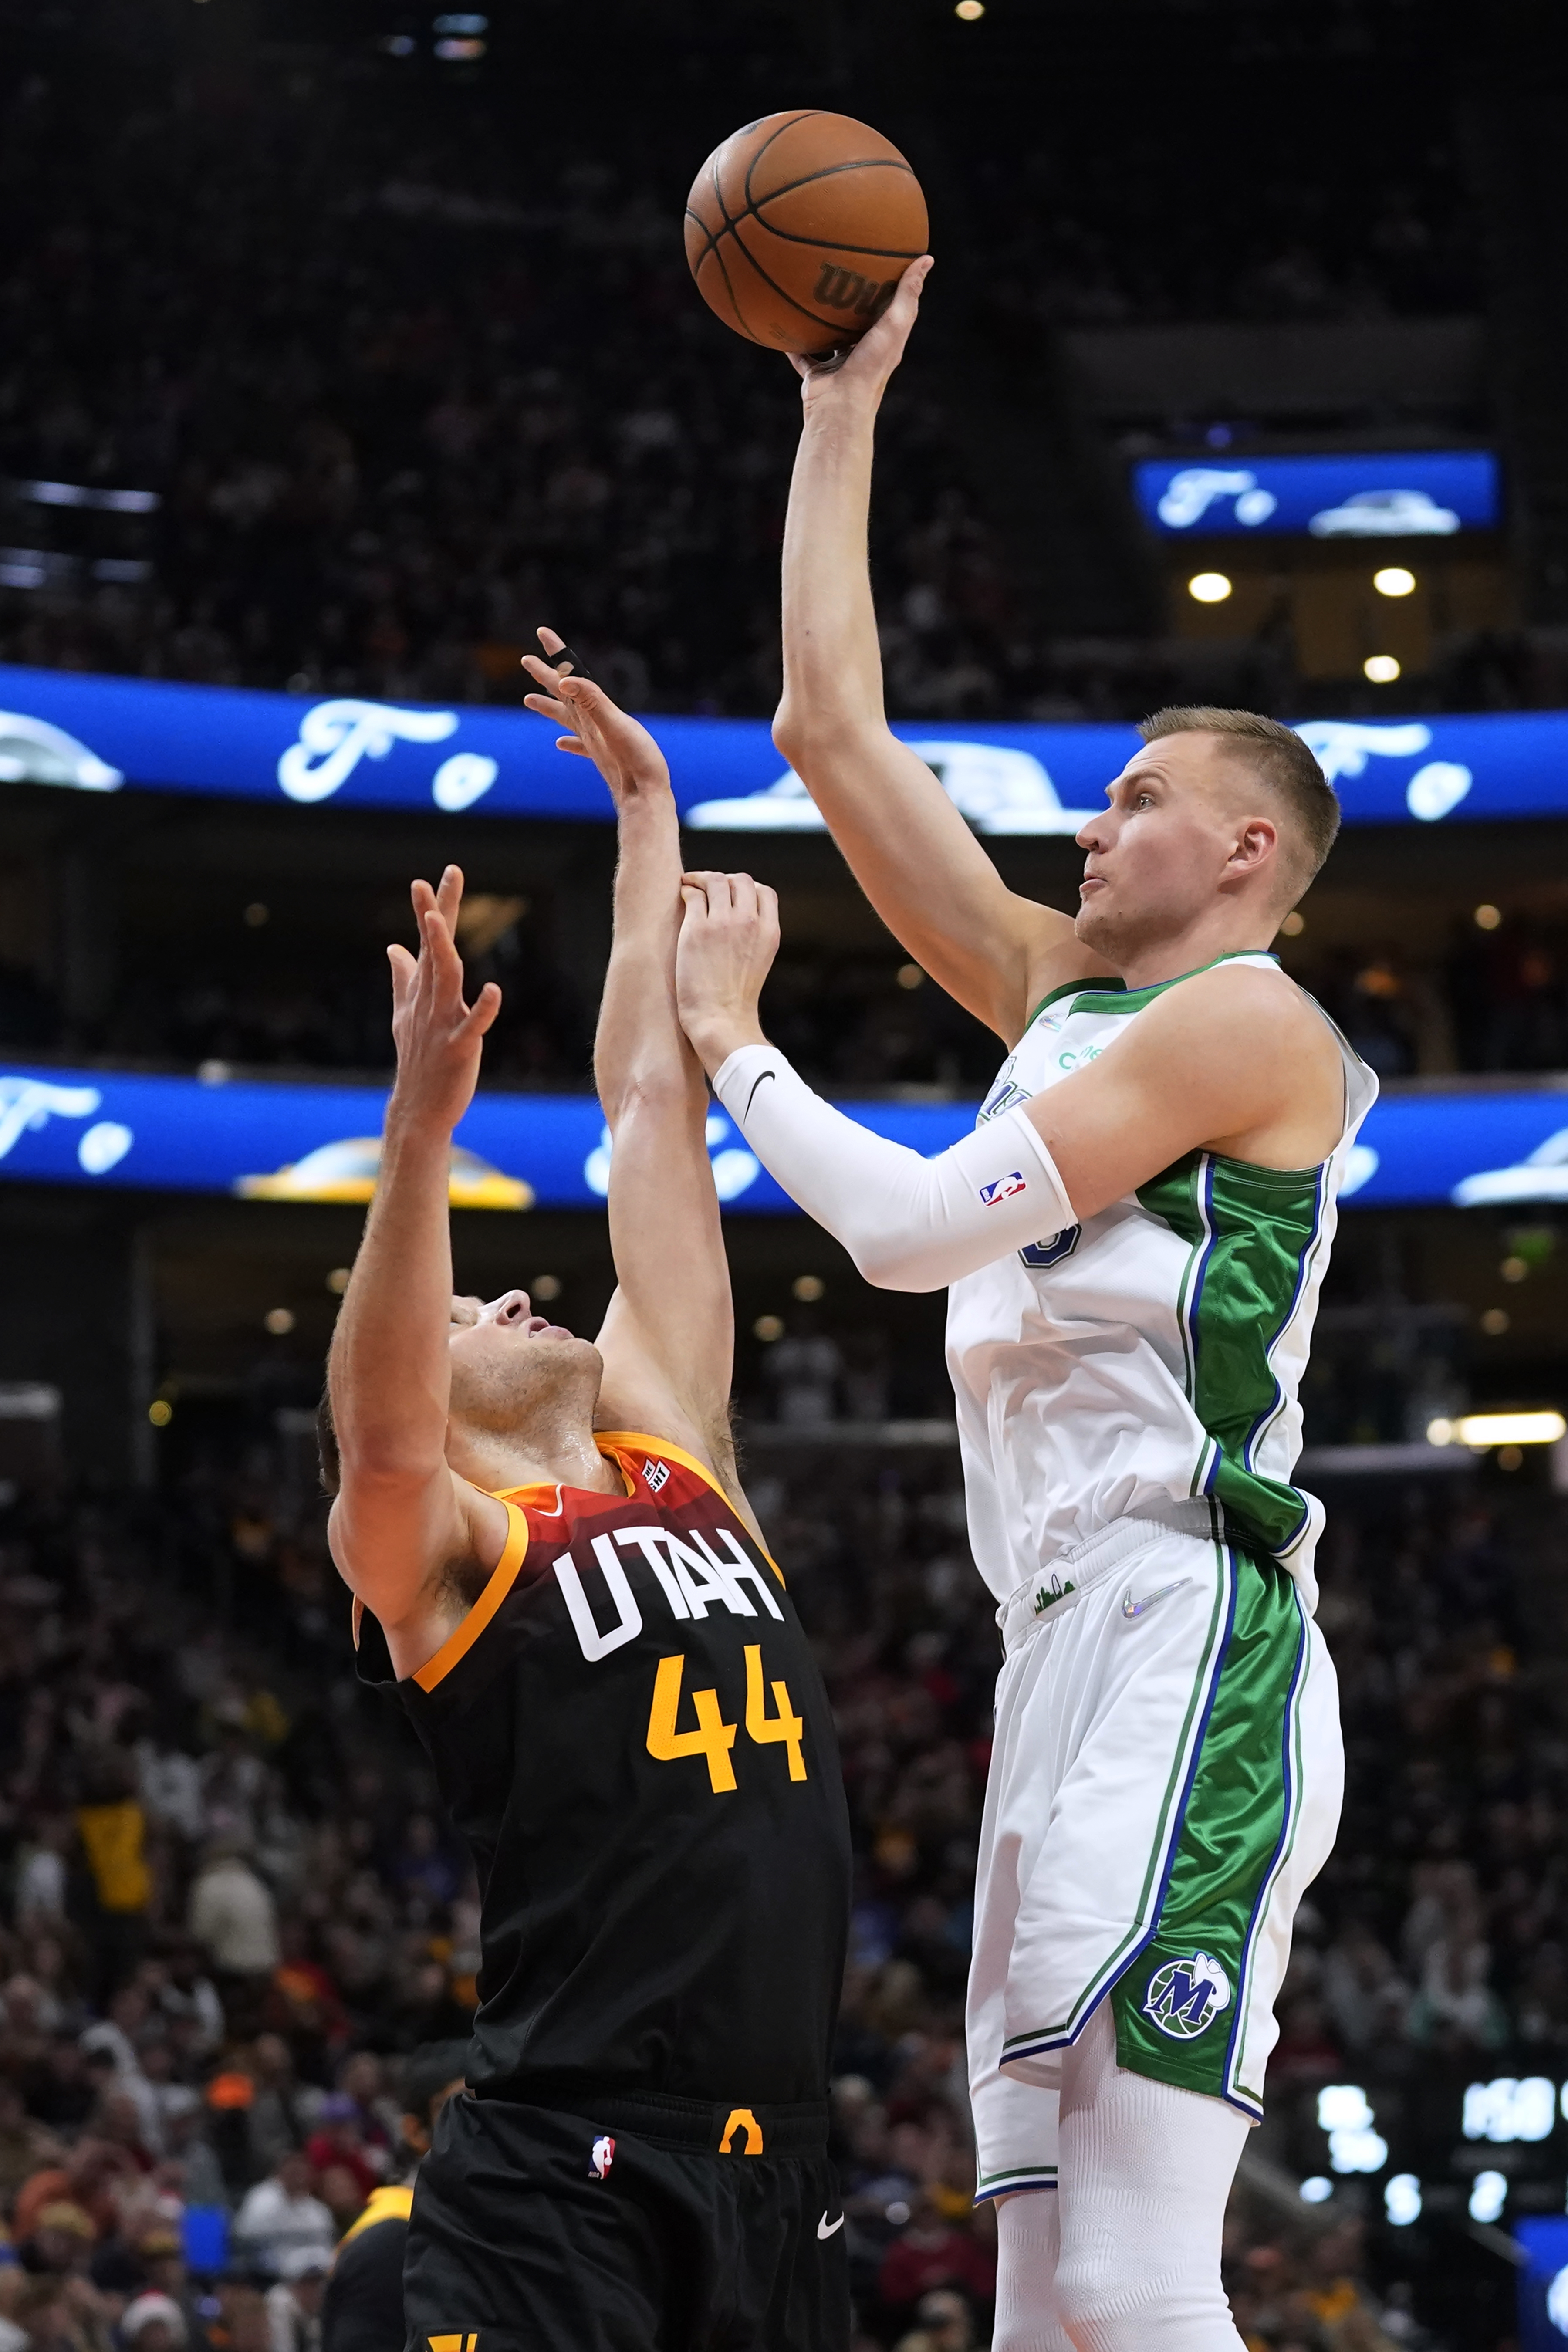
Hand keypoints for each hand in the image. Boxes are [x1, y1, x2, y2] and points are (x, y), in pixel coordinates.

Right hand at [386, 865, 500, 1132]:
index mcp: (423, 991)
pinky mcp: (458, 1048)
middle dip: (436, 914)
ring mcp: (442, 1023)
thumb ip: (404, 979)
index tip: (430, 878)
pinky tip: (495, 990)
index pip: (428, 944)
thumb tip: (395, 947)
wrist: (417, 1107)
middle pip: (436, 950)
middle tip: (440, 878)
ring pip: (444, 979)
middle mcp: (430, 1001)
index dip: (430, 911)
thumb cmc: (418, 1059)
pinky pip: (472, 1025)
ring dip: (440, 948)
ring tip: (438, 919)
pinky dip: (484, 1008)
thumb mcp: (405, 1014)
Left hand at [521, 626, 670, 809]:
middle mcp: (588, 728)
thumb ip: (593, 702)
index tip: (542, 633)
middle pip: (562, 695)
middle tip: (525, 659)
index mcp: (590, 716)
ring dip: (549, 707)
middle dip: (546, 675)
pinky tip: (562, 744)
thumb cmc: (636, 765)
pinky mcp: (605, 759)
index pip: (569, 677)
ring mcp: (595, 744)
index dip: (557, 653)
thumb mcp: (617, 726)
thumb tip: (565, 680)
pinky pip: (581, 745)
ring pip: (566, 719)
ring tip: (529, 699)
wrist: (645, 803)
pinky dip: (570, 741)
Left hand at [675, 870, 780, 1074]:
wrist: (720, 1019)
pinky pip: (692, 894)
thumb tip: (740, 915)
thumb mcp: (758, 961)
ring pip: (715, 881)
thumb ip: (754, 935)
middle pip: (740, 880)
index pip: (764, 891)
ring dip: (701, 879)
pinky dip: (687, 889)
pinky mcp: (696, 929)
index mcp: (769, 932)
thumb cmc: (736, 998)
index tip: (732, 895)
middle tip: (707, 887)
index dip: (747, 888)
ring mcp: (723, 923)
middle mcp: (749, 922)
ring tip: (690, 886)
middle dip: (724, 880)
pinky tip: (682, 896)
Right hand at [788, 255, 932, 413]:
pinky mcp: (817, 376)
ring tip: (813, 295)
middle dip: (855, 304)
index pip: (894, 313)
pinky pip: (803, 356)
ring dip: (823, 322)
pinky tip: (785, 323)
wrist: (839, 406)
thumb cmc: (870, 366)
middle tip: (844, 274)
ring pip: (831, 339)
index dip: (892, 291)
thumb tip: (926, 259)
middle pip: (861, 325)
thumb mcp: (895, 323)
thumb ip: (908, 293)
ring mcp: (840, 366)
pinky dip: (794, 343)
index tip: (886, 265)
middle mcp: (864, 355)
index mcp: (886, 344)